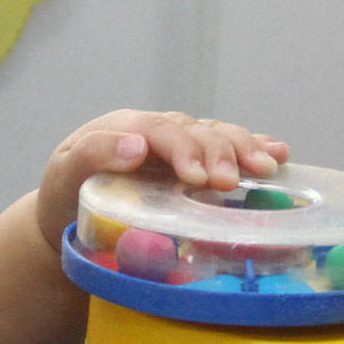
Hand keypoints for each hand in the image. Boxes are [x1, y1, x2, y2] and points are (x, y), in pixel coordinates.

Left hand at [35, 110, 288, 248]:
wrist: (70, 216)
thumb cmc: (66, 196)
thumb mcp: (64, 174)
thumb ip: (92, 155)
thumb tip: (136, 146)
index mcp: (127, 127)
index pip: (161, 130)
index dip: (183, 150)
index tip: (197, 178)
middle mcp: (159, 131)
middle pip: (197, 131)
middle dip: (219, 152)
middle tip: (232, 182)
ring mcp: (180, 145)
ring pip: (218, 136)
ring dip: (245, 149)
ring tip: (268, 164)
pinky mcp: (195, 162)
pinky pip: (227, 149)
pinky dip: (254, 148)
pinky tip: (279, 154)